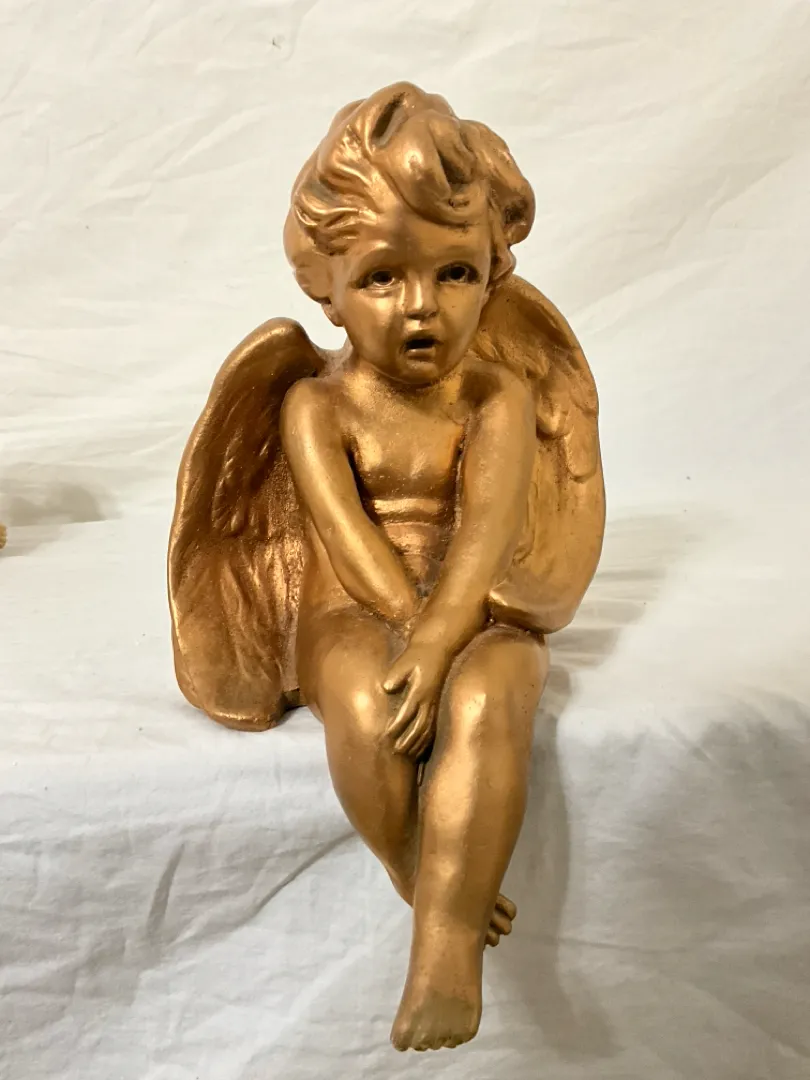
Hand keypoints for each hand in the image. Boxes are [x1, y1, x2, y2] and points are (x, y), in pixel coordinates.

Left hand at [382, 642, 449, 759]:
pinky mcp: (435, 704)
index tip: (386, 735)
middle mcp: (428, 700)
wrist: (438, 648)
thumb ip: (396, 675)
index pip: (407, 712)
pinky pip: (432, 725)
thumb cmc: (418, 654)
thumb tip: (386, 687)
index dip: (397, 725)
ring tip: (408, 754)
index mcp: (419, 690)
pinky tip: (421, 747)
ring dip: (417, 742)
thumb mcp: (405, 661)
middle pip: (419, 726)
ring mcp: (433, 703)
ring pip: (427, 728)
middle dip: (407, 740)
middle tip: (395, 751)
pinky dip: (427, 738)